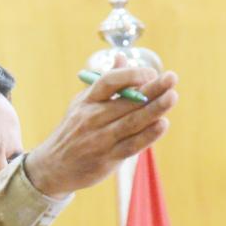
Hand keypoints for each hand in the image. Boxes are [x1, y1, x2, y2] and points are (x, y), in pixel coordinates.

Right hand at [24, 58, 178, 197]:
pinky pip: (132, 145)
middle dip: (152, 89)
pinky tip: (162, 124)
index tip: (151, 72)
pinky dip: (148, 135)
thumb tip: (123, 58)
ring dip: (154, 109)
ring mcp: (100, 139)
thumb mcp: (82, 104)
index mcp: (87, 101)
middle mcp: (92, 118)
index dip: (131, 74)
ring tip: (172, 97)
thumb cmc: (73, 131)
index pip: (109, 81)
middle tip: (172, 78)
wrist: (54, 168)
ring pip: (132, 122)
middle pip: (127, 102)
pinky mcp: (108, 159)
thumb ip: (105, 84)